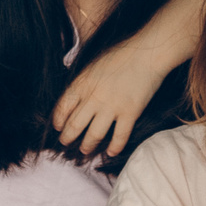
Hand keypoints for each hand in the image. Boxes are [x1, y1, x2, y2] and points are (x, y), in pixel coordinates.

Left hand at [53, 42, 172, 155]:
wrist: (146, 53)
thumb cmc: (120, 55)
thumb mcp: (93, 66)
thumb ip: (83, 83)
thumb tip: (75, 100)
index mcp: (82, 84)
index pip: (63, 108)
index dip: (58, 121)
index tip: (58, 127)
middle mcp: (94, 98)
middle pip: (74, 125)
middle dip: (67, 138)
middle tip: (65, 143)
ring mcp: (111, 107)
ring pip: (94, 135)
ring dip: (87, 146)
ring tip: (84, 150)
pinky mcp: (129, 113)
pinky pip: (119, 137)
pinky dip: (114, 148)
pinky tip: (110, 152)